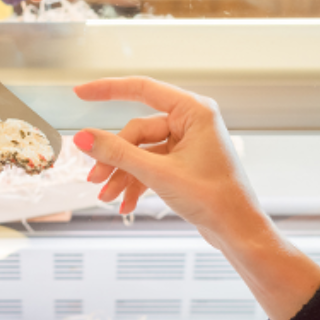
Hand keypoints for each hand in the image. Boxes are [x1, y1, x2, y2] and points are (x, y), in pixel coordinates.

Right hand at [70, 77, 263, 240]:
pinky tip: (125, 203)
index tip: (81, 93)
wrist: (238, 231)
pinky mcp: (182, 163)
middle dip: (114, 158)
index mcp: (194, 112)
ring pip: (139, 152)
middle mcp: (191, 123)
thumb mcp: (158, 173)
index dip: (107, 90)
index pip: (143, 89)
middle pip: (136, 131)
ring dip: (121, 175)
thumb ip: (117, 152)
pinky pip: (149, 165)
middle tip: (95, 178)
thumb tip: (83, 136)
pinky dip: (135, 183)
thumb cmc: (216, 199)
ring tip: (107, 196)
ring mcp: (186, 144)